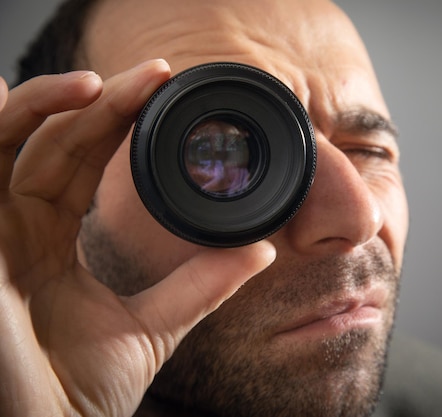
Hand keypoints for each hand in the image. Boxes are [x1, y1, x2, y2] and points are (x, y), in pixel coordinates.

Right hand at [0, 60, 274, 416]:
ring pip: (4, 144)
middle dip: (99, 106)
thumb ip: (199, 285)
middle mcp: (13, 230)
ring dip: (46, 105)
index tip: (162, 95)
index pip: (78, 165)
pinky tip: (3, 93)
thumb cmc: (75, 392)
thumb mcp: (149, 327)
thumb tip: (259, 250)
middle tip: (152, 77)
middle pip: (51, 145)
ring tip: (97, 83)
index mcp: (50, 243)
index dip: (115, 125)